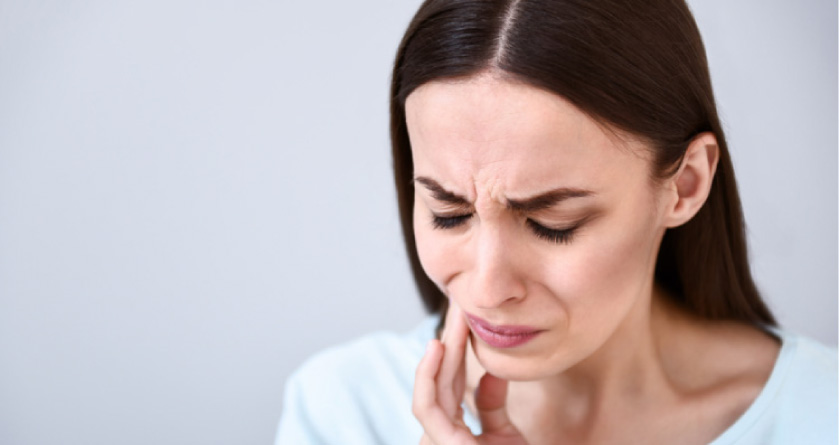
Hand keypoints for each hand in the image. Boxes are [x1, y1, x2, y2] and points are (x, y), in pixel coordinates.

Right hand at [413, 303, 527, 444]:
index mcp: (450, 429)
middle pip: (440, 379)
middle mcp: (439, 432)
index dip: (456, 350)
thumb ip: (492, 406)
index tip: (467, 319)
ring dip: (442, 348)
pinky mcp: (441, 444)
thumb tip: (490, 373)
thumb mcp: (504, 434)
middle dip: (450, 341)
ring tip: (454, 318)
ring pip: (431, 385)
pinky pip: (427, 406)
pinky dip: (428, 375)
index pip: (449, 383)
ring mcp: (436, 439)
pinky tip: (438, 347)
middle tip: (461, 306)